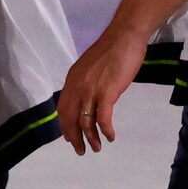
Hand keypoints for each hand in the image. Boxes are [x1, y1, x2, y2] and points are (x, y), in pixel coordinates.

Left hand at [58, 22, 150, 154]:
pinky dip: (106, 131)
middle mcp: (77, 87)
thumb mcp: (89, 68)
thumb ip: (85, 82)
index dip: (65, 126)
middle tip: (80, 151)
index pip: (62, 109)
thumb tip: (86, 97)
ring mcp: (91, 90)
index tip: (69, 138)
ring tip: (96, 148)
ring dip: (91, 138)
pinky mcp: (107, 93)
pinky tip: (111, 137)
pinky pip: (103, 118)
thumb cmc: (111, 51)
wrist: (124, 37)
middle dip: (74, 138)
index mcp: (71, 81)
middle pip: (70, 119)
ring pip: (85, 122)